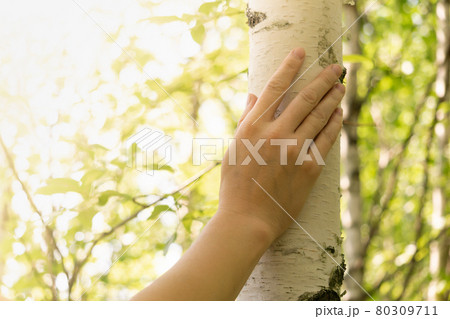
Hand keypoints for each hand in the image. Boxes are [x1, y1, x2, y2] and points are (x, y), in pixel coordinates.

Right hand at [218, 47, 344, 241]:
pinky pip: (326, 141)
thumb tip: (254, 96)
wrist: (248, 219)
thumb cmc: (235, 185)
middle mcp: (275, 134)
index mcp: (253, 127)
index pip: (275, 87)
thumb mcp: (233, 148)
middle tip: (336, 67)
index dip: (289, 66)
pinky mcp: (309, 168)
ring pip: (319, 116)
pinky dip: (334, 125)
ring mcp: (294, 150)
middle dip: (323, 79)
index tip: (301, 51)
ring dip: (333, 98)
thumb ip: (246, 120)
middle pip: (305, 98)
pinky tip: (339, 114)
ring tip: (341, 86)